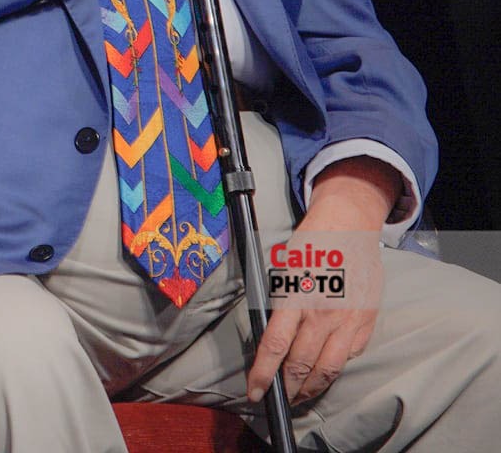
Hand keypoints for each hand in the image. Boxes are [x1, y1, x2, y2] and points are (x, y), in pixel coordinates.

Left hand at [247, 158, 398, 404]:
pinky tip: (325, 370)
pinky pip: (349, 355)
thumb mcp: (284, 267)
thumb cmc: (311, 241)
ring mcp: (348, 321)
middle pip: (301, 365)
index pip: (275, 347)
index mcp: (297, 296)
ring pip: (327, 369)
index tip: (254, 392)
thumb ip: (280, 303)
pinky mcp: (366, 322)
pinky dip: (335, 367)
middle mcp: (323, 313)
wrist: (348, 223)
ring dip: (311, 388)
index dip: (263, 374)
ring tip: (300, 396)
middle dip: (287, 388)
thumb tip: (271, 337)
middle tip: (278, 399)